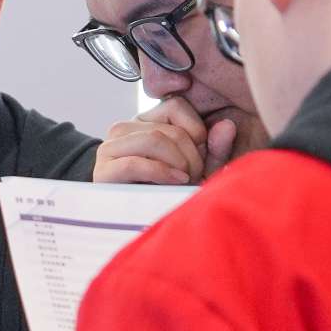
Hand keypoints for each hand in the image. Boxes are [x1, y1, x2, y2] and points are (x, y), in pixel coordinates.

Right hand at [90, 96, 238, 186]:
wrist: (135, 224)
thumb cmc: (169, 193)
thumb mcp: (198, 169)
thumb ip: (215, 148)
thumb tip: (228, 125)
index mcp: (145, 121)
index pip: (176, 106)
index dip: (197, 131)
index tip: (202, 156)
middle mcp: (124, 129)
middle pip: (169, 129)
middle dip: (191, 156)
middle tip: (194, 177)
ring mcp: (109, 148)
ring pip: (154, 140)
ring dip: (177, 164)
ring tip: (183, 182)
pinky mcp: (103, 172)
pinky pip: (134, 164)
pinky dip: (160, 173)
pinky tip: (174, 182)